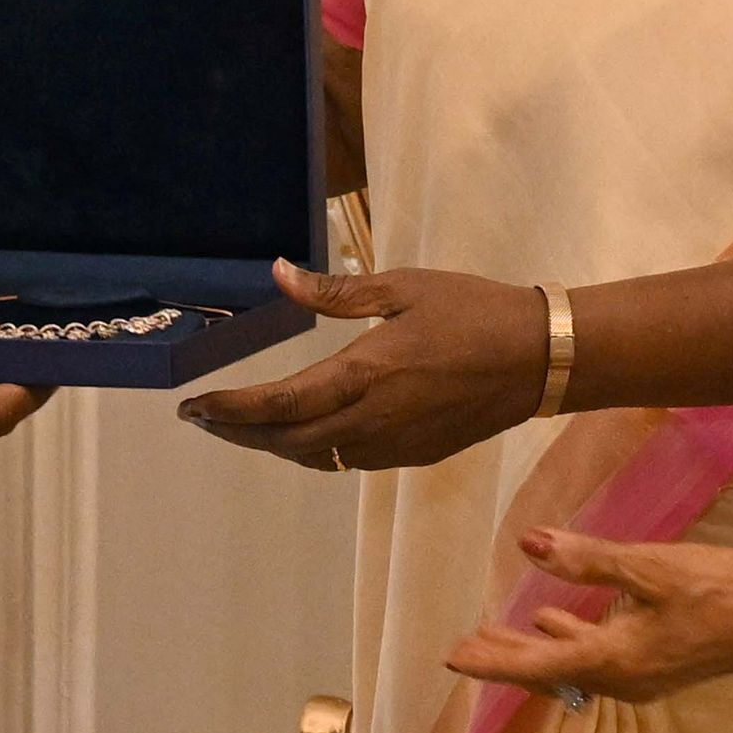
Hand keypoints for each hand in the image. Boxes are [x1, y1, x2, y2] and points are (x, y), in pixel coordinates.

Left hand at [175, 261, 551, 471]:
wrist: (540, 359)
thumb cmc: (473, 311)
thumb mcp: (403, 287)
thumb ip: (336, 291)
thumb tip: (278, 273)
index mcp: (365, 375)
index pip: (279, 404)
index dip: (230, 410)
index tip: (193, 407)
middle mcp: (372, 420)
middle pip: (287, 440)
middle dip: (239, 432)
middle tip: (203, 419)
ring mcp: (394, 445)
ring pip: (316, 456)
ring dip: (273, 444)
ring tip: (241, 426)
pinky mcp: (413, 454)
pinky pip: (348, 459)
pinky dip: (313, 449)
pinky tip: (302, 433)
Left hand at [444, 530, 732, 701]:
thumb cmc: (718, 590)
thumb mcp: (650, 567)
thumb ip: (588, 559)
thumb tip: (529, 544)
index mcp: (615, 661)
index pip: (537, 666)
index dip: (492, 661)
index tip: (452, 656)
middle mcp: (621, 680)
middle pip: (549, 673)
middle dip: (505, 659)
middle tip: (463, 648)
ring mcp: (641, 677)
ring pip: (572, 668)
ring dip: (534, 652)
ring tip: (497, 634)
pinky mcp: (656, 666)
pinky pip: (595, 661)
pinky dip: (568, 644)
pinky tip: (555, 622)